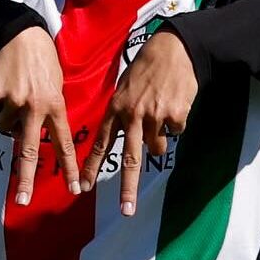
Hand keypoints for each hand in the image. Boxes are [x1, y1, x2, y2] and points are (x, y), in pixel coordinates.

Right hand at [0, 27, 79, 205]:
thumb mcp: (57, 84)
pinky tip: (3, 85)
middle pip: (28, 151)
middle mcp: (35, 107)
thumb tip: (34, 135)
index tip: (75, 188)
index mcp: (55, 105)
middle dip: (25, 179)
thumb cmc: (42, 60)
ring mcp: (13, 101)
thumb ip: (51, 110)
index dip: (70, 167)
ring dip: (8, 118)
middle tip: (22, 200)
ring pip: (5, 127)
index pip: (64, 143)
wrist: (20, 33)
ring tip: (16, 94)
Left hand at [81, 30, 197, 215]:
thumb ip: (121, 114)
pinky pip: (177, 130)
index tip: (83, 187)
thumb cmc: (146, 68)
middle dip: (128, 188)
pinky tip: (174, 103)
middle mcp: (132, 115)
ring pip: (158, 147)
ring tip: (161, 112)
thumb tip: (125, 141)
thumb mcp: (124, 88)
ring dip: (161, 137)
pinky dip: (177, 122)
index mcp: (115, 109)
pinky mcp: (174, 113)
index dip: (91, 167)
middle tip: (127, 210)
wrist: (172, 48)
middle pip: (130, 159)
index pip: (100, 144)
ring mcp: (154, 116)